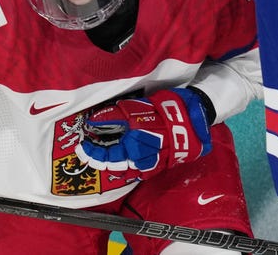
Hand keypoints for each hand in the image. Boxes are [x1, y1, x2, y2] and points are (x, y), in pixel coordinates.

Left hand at [76, 88, 210, 172]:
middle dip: (101, 160)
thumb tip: (92, 121)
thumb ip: (113, 116)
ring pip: (128, 171)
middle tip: (91, 152)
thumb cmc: (166, 108)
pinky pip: (142, 171)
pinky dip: (131, 166)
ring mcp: (153, 165)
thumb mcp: (137, 107)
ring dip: (116, 164)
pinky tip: (127, 159)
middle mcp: (141, 160)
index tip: (82, 147)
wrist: (195, 116)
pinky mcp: (163, 165)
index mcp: (134, 146)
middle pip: (115, 166)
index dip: (92, 154)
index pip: (106, 157)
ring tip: (108, 156)